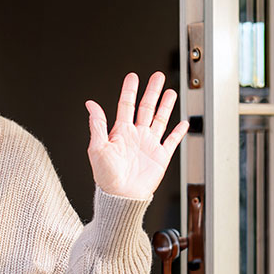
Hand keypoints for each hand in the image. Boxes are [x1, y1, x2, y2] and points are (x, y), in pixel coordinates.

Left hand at [85, 72, 188, 199]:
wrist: (121, 197)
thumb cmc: (106, 177)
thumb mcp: (97, 148)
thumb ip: (97, 124)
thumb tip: (90, 104)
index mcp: (120, 132)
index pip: (126, 105)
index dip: (129, 90)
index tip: (132, 77)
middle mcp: (136, 135)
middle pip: (146, 107)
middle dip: (152, 91)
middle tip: (157, 76)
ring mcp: (149, 145)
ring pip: (159, 119)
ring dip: (165, 105)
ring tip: (170, 92)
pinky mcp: (160, 156)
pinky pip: (171, 141)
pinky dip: (178, 132)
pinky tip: (183, 123)